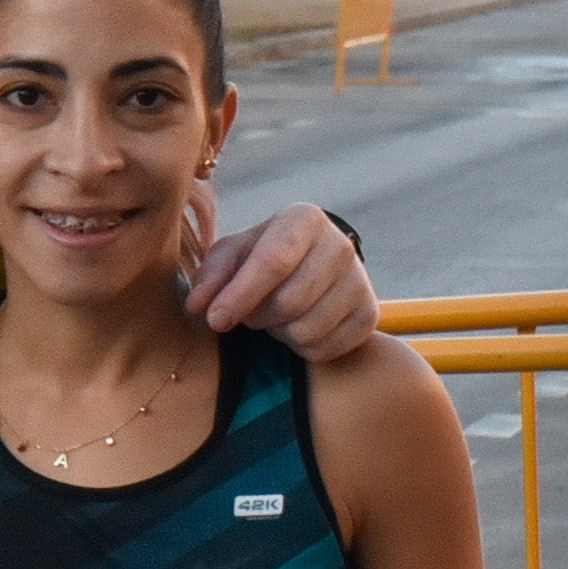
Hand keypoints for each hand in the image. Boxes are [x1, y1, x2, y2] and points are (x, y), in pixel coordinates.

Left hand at [193, 197, 378, 357]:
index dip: (240, 295)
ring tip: (275, 318)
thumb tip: (198, 306)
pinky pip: (326, 349)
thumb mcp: (233, 255)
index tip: (215, 320)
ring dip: (279, 333)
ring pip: (307, 329)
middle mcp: (340, 245)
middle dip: (258, 317)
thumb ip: (211, 275)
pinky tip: (296, 328)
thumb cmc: (264, 257)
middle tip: (250, 313)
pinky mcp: (369, 314)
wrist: (314, 267)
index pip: (273, 261)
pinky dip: (302, 349)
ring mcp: (360, 280)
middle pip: (289, 302)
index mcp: (304, 219)